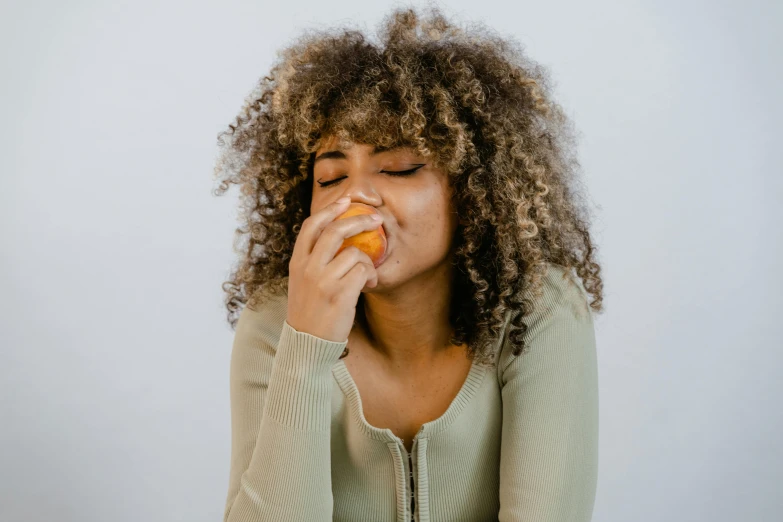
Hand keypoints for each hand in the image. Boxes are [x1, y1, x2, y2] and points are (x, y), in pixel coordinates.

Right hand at [286, 197, 382, 342]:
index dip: (330, 209)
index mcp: (297, 262)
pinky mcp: (339, 294)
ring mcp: (323, 281)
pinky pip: (363, 271)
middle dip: (359, 220)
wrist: (306, 344)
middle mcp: (308, 268)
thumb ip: (314, 261)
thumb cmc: (310, 312)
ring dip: (368, 261)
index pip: (311, 225)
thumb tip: (338, 236)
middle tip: (376, 219)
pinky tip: (369, 285)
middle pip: (335, 230)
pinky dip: (371, 275)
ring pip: (355, 252)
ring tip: (369, 275)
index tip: (346, 201)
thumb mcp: (302, 282)